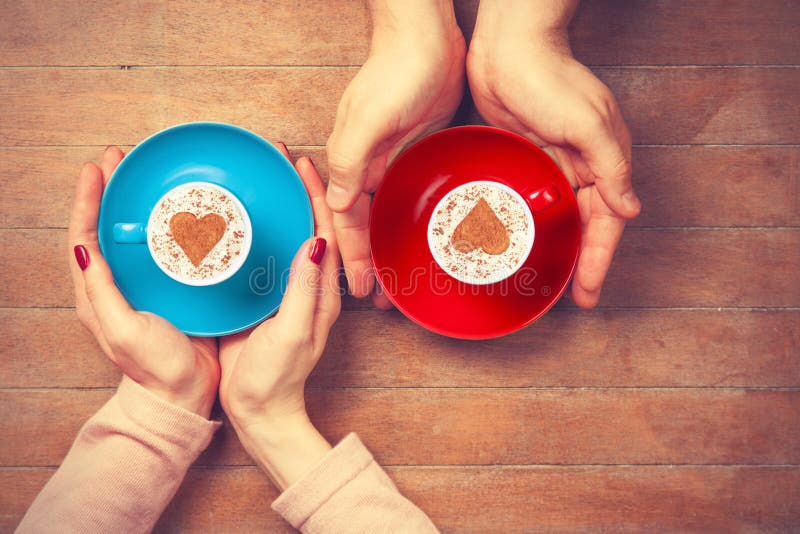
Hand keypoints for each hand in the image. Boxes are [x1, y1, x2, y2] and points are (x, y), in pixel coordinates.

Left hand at [68, 147, 219, 416]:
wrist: (184, 394)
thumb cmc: (153, 368)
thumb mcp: (122, 330)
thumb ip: (101, 291)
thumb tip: (83, 247)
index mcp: (97, 293)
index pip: (83, 236)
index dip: (86, 200)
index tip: (96, 169)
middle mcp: (118, 285)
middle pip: (107, 227)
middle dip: (110, 191)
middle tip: (121, 159)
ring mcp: (146, 286)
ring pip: (137, 234)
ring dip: (139, 202)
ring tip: (147, 175)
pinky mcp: (173, 288)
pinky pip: (167, 249)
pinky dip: (170, 225)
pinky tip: (184, 211)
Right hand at [219, 145, 339, 489]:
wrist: (258, 411)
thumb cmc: (278, 378)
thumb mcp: (294, 331)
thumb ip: (304, 288)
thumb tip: (317, 241)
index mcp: (323, 290)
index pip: (327, 231)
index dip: (317, 195)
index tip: (301, 164)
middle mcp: (308, 284)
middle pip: (308, 225)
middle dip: (298, 189)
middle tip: (279, 158)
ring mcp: (284, 289)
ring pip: (285, 234)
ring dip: (278, 203)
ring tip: (262, 175)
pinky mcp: (261, 296)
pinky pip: (262, 253)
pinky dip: (255, 228)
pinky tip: (238, 214)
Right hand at [326, 0, 465, 304]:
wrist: (426, 37)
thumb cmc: (397, 71)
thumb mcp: (367, 121)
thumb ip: (350, 163)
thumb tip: (338, 204)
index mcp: (351, 163)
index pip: (347, 222)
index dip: (352, 257)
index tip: (360, 289)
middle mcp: (368, 166)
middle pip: (365, 225)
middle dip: (369, 262)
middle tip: (380, 297)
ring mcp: (392, 160)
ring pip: (386, 216)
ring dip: (390, 247)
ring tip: (399, 278)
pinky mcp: (416, 153)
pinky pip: (408, 198)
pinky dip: (409, 222)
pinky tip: (417, 238)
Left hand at [468, 2, 640, 307]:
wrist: (507, 49)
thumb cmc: (550, 78)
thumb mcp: (589, 123)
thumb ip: (612, 167)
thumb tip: (630, 209)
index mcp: (604, 160)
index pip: (606, 221)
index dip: (599, 259)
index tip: (589, 291)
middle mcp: (581, 166)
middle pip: (583, 225)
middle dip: (580, 262)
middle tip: (571, 297)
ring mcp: (552, 164)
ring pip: (558, 217)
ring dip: (555, 246)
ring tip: (545, 278)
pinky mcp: (525, 158)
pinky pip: (531, 199)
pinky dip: (529, 223)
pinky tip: (518, 242)